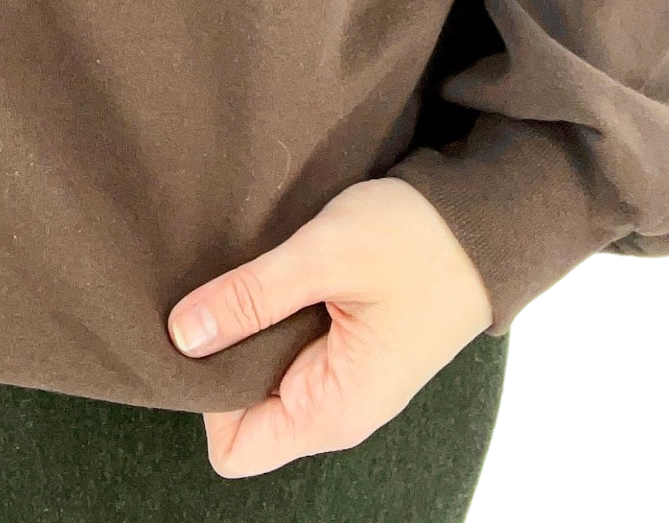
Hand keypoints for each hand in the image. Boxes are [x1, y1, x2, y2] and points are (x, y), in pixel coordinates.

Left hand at [165, 177, 493, 478]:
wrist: (485, 222)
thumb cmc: (417, 240)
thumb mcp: (327, 256)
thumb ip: (253, 297)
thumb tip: (182, 335)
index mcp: (333, 409)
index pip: (233, 447)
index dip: (207, 394)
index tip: (209, 327)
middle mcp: (335, 408)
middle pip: (241, 412)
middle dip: (221, 354)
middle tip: (222, 289)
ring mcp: (341, 378)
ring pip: (261, 376)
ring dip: (245, 329)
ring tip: (250, 274)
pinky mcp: (346, 348)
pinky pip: (285, 348)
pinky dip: (269, 314)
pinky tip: (272, 274)